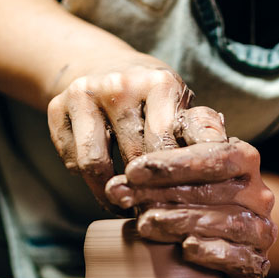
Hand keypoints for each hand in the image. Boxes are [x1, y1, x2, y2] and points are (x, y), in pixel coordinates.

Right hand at [46, 54, 195, 207]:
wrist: (100, 64)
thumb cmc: (151, 96)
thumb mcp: (180, 104)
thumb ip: (199, 131)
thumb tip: (222, 157)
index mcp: (159, 82)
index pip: (164, 144)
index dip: (169, 181)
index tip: (174, 204)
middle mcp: (119, 84)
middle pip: (132, 158)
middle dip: (143, 191)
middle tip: (151, 213)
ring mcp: (83, 94)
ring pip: (94, 165)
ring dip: (110, 193)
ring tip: (124, 204)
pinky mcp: (56, 108)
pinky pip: (72, 161)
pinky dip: (87, 178)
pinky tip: (103, 180)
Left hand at [106, 107, 276, 277]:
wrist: (224, 230)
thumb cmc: (194, 183)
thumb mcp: (184, 153)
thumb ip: (170, 141)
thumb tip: (144, 156)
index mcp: (245, 159)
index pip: (215, 156)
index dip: (174, 163)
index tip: (133, 170)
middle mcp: (259, 193)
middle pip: (215, 191)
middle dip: (164, 194)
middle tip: (124, 198)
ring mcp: (261, 229)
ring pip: (228, 223)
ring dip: (182, 222)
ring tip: (144, 223)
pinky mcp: (257, 262)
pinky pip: (242, 258)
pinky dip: (215, 253)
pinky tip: (187, 249)